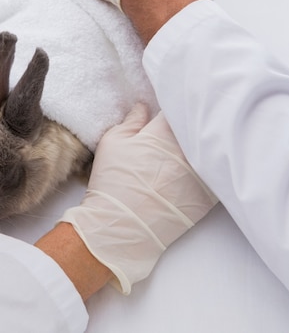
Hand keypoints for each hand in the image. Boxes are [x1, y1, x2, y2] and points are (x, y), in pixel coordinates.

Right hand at [61, 104, 217, 293]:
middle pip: (200, 126)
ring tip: (206, 141)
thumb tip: (144, 106)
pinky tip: (209, 164)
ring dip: (208, 142)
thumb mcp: (113, 143)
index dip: (177, 103)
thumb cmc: (114, 182)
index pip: (179, 107)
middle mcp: (187, 150)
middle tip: (189, 118)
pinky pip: (219, 172)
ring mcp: (201, 173)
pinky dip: (215, 166)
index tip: (175, 104)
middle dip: (194, 121)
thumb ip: (132, 120)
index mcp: (163, 133)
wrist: (122, 229)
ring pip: (213, 148)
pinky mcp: (209, 196)